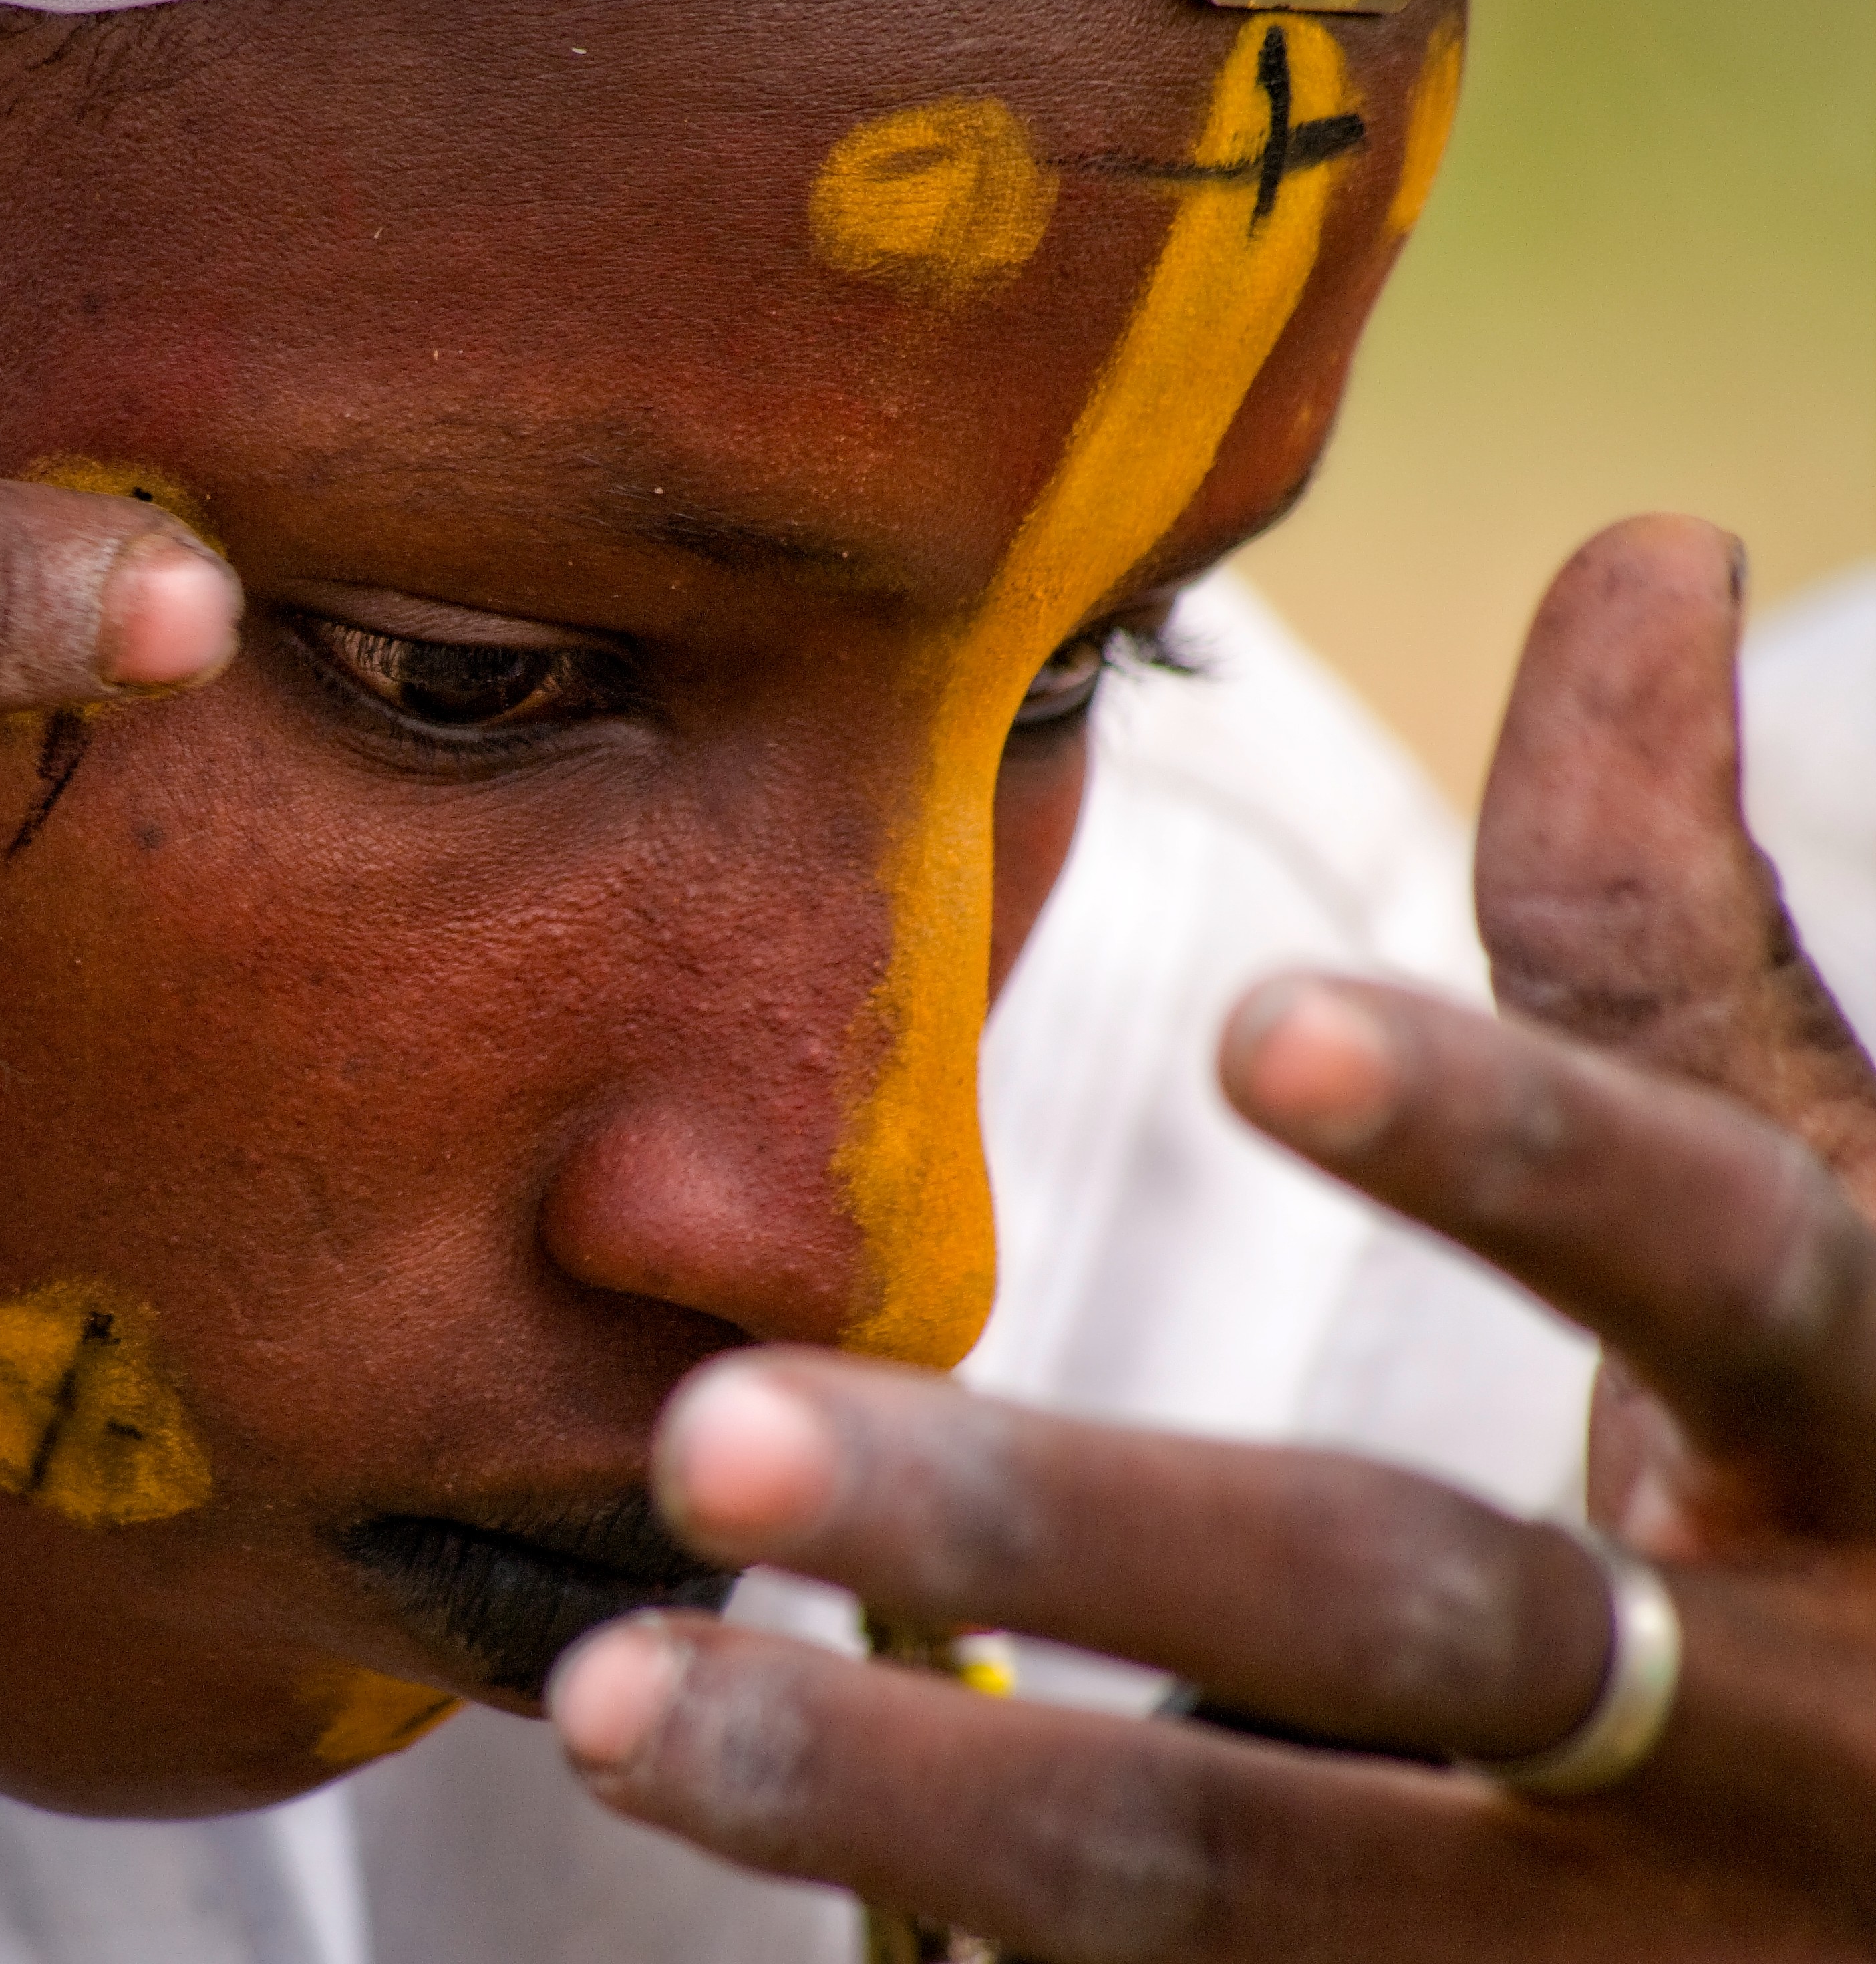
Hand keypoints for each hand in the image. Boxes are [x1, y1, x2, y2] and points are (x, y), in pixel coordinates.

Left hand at [549, 516, 1875, 1959]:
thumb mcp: (1832, 1213)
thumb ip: (1681, 939)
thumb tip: (1646, 548)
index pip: (1722, 1251)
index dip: (1511, 1142)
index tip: (1253, 1018)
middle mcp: (1795, 1714)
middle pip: (1400, 1606)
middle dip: (1058, 1525)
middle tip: (708, 1431)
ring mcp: (1639, 1942)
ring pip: (1245, 1882)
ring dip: (914, 1798)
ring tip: (617, 1705)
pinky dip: (962, 1940)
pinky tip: (733, 1858)